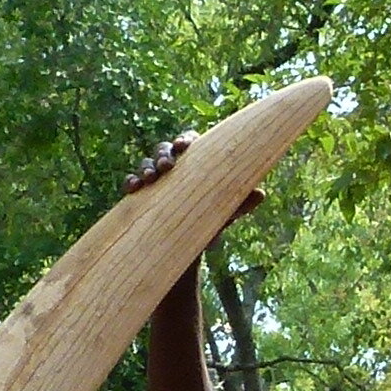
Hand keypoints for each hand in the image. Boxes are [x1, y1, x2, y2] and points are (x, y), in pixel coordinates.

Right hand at [123, 130, 262, 230]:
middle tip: (166, 166)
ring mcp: (156, 181)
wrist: (187, 251)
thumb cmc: (209, 223)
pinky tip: (132, 188)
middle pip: (164, 149)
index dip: (185, 139)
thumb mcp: (224, 214)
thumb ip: (239, 204)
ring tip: (150, 179)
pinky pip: (132, 183)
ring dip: (147, 167)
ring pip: (147, 164)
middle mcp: (174, 169)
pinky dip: (131, 182)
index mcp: (195, 164)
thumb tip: (260, 193)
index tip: (183, 146)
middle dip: (163, 154)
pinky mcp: (141, 197)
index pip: (189, 142)